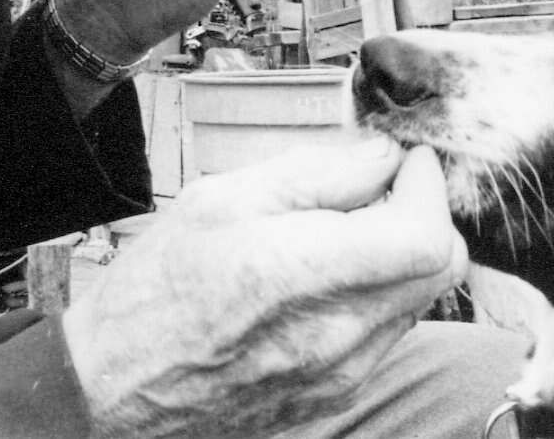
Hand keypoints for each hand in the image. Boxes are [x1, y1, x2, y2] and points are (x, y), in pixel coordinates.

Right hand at [63, 138, 467, 436]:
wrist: (113, 386)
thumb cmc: (154, 289)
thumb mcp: (221, 198)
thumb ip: (315, 173)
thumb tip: (380, 155)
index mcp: (301, 275)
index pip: (425, 237)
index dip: (427, 186)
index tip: (402, 159)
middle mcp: (336, 337)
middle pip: (440, 270)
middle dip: (423, 214)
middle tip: (377, 187)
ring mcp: (341, 376)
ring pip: (419, 301)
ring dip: (400, 255)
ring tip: (339, 231)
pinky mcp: (336, 396)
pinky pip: (388, 334)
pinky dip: (376, 294)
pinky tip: (324, 276)